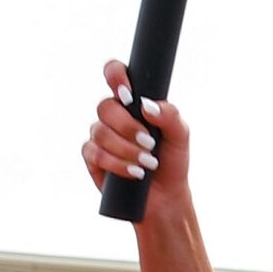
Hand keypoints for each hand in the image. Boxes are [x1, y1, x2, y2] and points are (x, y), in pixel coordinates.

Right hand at [81, 57, 191, 213]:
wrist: (166, 197)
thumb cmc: (172, 161)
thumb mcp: (180, 136)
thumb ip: (170, 115)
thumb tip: (146, 105)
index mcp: (131, 102)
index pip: (115, 74)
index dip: (115, 75)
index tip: (128, 94)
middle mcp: (113, 116)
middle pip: (105, 107)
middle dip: (127, 126)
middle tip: (150, 143)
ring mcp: (100, 136)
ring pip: (100, 132)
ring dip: (126, 149)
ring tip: (148, 163)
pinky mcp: (93, 159)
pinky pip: (95, 154)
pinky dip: (116, 164)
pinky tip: (134, 173)